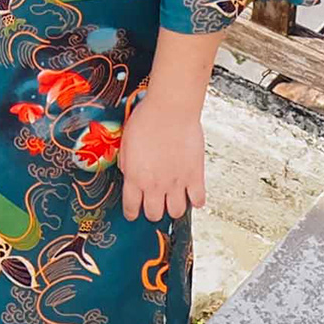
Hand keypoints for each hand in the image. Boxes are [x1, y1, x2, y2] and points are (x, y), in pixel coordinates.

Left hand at [117, 87, 206, 222]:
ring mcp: (177, 182)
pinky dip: (195, 200)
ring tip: (173, 198)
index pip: (131, 208)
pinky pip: (198, 200)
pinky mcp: (195, 176)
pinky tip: (192, 193)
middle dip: (153, 211)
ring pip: (176, 212)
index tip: (133, 213)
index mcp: (136, 177)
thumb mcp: (126, 142)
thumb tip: (129, 175)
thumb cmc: (147, 118)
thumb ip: (127, 163)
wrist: (171, 108)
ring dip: (173, 208)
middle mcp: (156, 184)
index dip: (131, 213)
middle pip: (154, 214)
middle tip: (154, 203)